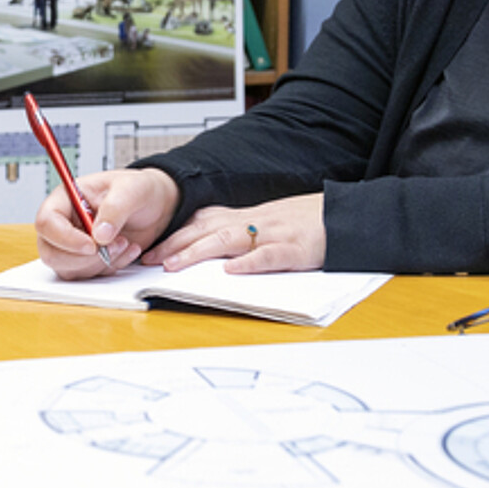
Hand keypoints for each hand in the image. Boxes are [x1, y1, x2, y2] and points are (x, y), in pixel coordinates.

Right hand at [35, 168, 179, 278]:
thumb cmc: (137, 190)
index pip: (47, 222)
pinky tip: (127, 251)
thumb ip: (115, 208)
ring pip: (69, 269)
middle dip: (83, 258)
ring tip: (124, 243)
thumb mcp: (132, 189)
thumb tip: (99, 235)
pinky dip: (110, 268)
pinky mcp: (85, 261)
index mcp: (66, 199)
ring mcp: (72, 245)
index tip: (92, 245)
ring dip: (100, 263)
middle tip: (112, 246)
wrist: (154, 206)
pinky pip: (88, 276)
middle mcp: (64, 223)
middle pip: (51, 252)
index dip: (65, 238)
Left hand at [146, 193, 327, 273]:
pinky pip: (269, 256)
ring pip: (229, 240)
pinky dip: (249, 263)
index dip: (173, 235)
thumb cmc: (300, 223)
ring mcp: (272, 235)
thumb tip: (202, 249)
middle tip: (147, 260)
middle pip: (206, 230)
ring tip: (174, 265)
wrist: (340, 216)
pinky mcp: (294, 249)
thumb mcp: (263, 224)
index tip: (148, 248)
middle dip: (174, 244)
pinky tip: (231, 271)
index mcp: (245, 218)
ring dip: (198, 252)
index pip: (201, 222)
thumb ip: (235, 233)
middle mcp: (253, 223)